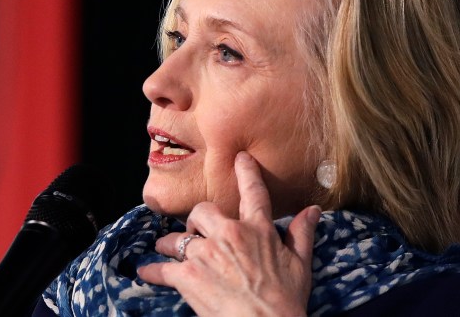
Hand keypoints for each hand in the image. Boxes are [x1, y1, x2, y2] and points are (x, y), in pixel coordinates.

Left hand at [137, 151, 320, 316]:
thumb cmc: (286, 300)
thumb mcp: (300, 265)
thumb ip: (302, 233)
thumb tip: (313, 210)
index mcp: (257, 230)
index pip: (252, 192)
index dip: (246, 172)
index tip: (240, 158)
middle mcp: (228, 234)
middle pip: (202, 211)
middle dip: (196, 221)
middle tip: (195, 231)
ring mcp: (205, 253)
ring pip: (177, 238)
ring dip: (170, 245)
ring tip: (167, 250)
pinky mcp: (188, 275)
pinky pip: (163, 268)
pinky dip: (153, 271)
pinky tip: (147, 272)